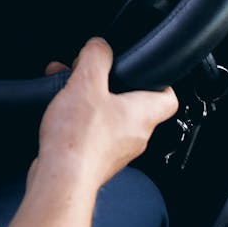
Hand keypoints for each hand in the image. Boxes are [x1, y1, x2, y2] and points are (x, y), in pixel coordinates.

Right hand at [34, 38, 178, 191]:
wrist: (60, 181)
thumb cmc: (78, 140)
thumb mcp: (86, 83)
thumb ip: (96, 57)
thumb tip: (99, 46)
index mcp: (143, 114)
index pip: (168, 97)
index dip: (160, 80)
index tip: (145, 70)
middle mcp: (135, 136)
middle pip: (132, 104)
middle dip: (109, 85)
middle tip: (91, 74)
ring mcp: (116, 151)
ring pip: (109, 118)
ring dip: (89, 100)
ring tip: (67, 89)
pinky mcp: (96, 161)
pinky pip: (92, 134)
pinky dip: (78, 120)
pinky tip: (59, 113)